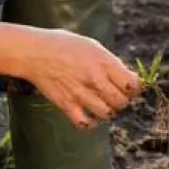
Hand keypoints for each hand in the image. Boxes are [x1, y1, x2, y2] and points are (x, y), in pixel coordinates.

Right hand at [23, 30, 140, 127]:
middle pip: (122, 102)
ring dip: (107, 111)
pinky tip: (88, 115)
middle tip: (114, 96)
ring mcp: (80, 93)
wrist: (34, 52)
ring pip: (106, 114)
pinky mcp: (66, 104)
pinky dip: (89, 122)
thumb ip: (111, 62)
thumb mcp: (93, 46)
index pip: (132, 84)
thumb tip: (129, 77)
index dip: (134, 87)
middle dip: (122, 100)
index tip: (129, 86)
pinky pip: (84, 123)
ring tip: (101, 104)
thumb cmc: (64, 45)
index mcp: (104, 62)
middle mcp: (94, 79)